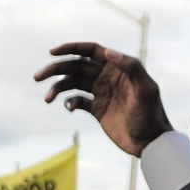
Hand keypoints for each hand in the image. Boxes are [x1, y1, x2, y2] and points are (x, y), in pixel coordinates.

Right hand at [34, 42, 173, 156]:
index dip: (71, 48)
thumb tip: (107, 52)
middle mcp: (107, 77)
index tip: (53, 52)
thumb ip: (131, 67)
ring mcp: (101, 93)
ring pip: (73, 83)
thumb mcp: (146, 89)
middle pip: (76, 66)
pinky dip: (69, 102)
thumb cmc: (151, 114)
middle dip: (56, 69)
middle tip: (38, 76)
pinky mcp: (97, 110)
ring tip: (47, 98)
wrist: (150, 142)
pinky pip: (77, 101)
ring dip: (58, 87)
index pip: (90, 51)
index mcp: (118, 67)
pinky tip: (68, 108)